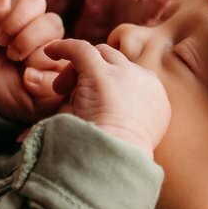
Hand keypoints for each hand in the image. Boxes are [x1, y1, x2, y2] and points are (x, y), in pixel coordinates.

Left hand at [36, 38, 170, 154]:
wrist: (118, 160)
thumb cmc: (118, 158)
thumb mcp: (130, 137)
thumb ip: (122, 121)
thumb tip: (100, 121)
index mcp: (157, 100)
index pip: (132, 78)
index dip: (112, 83)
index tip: (95, 99)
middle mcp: (144, 81)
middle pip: (116, 63)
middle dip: (95, 74)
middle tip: (71, 96)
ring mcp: (123, 73)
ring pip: (99, 55)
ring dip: (80, 69)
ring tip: (61, 90)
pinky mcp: (99, 71)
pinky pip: (80, 49)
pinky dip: (63, 48)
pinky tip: (49, 51)